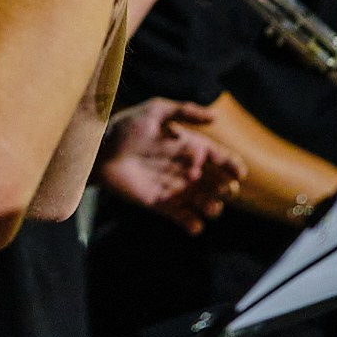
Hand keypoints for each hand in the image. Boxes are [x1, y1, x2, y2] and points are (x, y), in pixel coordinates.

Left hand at [96, 99, 246, 234]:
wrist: (99, 153)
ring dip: (213, 207)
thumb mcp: (155, 111)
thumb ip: (185, 110)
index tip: (237, 173)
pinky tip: (194, 223)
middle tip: (222, 187)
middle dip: (225, 188)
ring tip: (208, 205)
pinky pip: (185, 220)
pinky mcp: (161, 205)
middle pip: (218, 183)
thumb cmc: (126, 128)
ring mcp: (176, 189)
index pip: (219, 158)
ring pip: (206, 203)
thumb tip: (215, 118)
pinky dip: (194, 225)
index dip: (232, 166)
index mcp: (190, 148)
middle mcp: (187, 170)